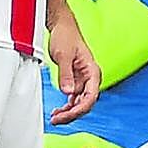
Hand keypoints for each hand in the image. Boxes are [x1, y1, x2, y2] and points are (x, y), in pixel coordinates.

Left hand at [47, 10, 100, 124]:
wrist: (62, 27)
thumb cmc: (66, 36)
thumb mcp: (64, 55)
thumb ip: (66, 74)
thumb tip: (69, 92)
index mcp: (93, 70)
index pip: (91, 96)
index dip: (80, 109)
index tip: (66, 115)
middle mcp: (91, 77)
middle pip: (86, 102)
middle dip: (72, 114)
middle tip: (56, 119)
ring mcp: (83, 79)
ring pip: (80, 102)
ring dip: (69, 112)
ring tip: (55, 117)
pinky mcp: (76, 80)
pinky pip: (74, 98)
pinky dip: (67, 106)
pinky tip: (58, 111)